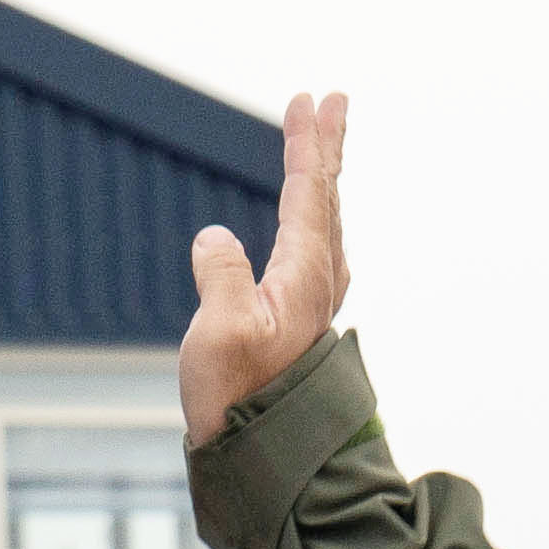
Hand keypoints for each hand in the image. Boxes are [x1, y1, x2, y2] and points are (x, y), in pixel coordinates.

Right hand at [175, 89, 349, 446]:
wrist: (260, 449)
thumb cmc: (236, 394)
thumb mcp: (219, 333)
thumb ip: (222, 275)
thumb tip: (216, 235)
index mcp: (304, 273)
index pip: (309, 192)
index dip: (307, 145)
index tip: (308, 101)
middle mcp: (319, 279)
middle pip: (327, 196)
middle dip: (326, 146)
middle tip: (331, 100)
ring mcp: (314, 299)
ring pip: (325, 219)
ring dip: (323, 177)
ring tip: (322, 146)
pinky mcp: (302, 318)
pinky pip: (316, 245)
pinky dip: (315, 214)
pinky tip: (313, 221)